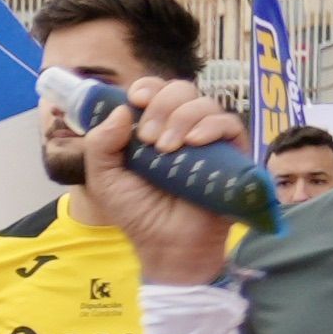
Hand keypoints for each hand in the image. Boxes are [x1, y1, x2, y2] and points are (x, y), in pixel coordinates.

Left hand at [65, 90, 249, 285]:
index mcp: (153, 128)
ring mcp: (208, 140)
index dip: (147, 88)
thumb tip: (121, 110)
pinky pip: (230, 124)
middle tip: (149, 138)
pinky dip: (211, 126)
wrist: (167, 245)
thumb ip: (100, 145)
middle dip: (162, 104)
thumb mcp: (105, 179)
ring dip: (182, 117)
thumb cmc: (137, 213)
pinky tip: (194, 142)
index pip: (155, 91)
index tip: (137, 99)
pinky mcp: (232, 154)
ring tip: (168, 149)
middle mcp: (182, 128)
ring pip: (204, 103)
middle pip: (181, 90)